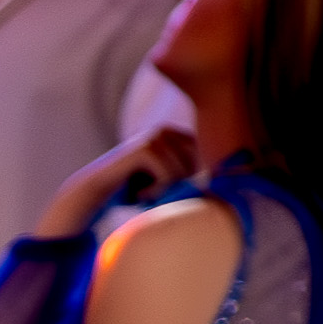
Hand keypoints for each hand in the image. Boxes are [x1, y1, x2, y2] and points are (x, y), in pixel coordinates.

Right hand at [27, 127, 200, 243]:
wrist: (96, 193)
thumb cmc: (134, 190)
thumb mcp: (169, 180)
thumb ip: (192, 174)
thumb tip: (226, 178)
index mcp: (175, 134)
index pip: (203, 162)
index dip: (185, 181)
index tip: (160, 185)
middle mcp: (166, 130)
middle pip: (196, 167)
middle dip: (176, 185)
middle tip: (150, 189)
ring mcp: (155, 137)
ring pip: (183, 174)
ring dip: (164, 191)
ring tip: (144, 190)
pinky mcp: (146, 148)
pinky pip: (170, 177)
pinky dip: (155, 191)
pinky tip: (139, 191)